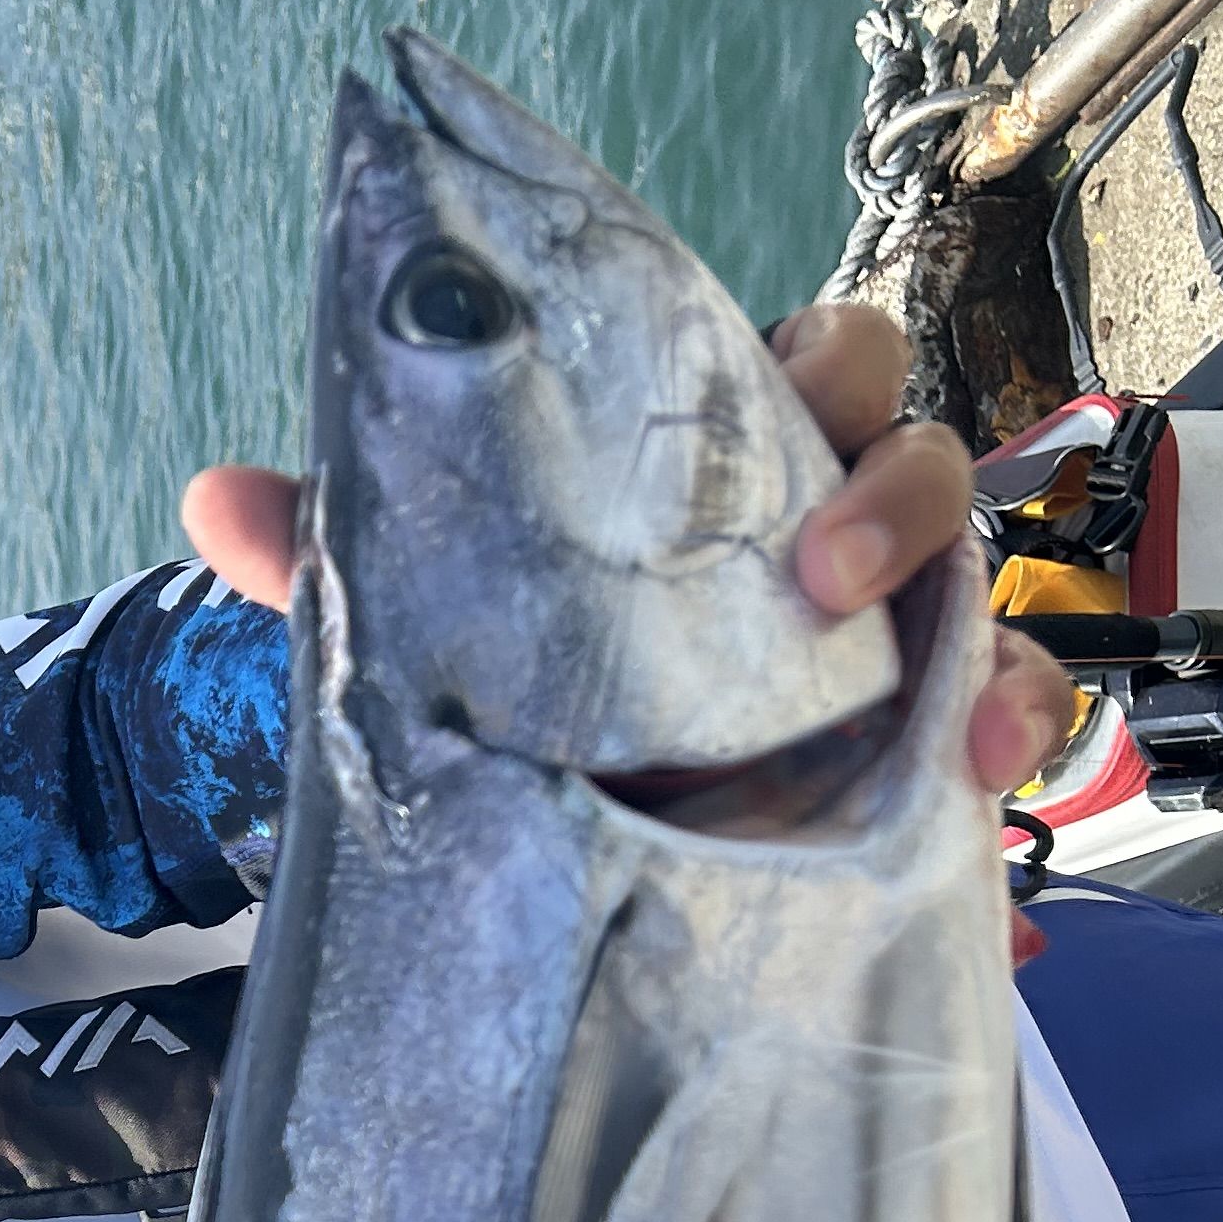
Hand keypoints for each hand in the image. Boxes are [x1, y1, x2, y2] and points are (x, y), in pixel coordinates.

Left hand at [176, 300, 1076, 799]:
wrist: (568, 863)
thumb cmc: (529, 693)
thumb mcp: (439, 629)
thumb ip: (348, 558)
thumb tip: (212, 499)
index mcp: (723, 470)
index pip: (808, 358)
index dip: (819, 360)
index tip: (793, 391)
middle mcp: (822, 538)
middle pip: (916, 452)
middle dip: (897, 494)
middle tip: (825, 576)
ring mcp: (890, 650)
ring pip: (982, 597)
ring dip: (980, 648)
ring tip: (948, 725)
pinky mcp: (919, 762)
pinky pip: (1003, 729)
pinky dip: (1010, 759)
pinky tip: (983, 802)